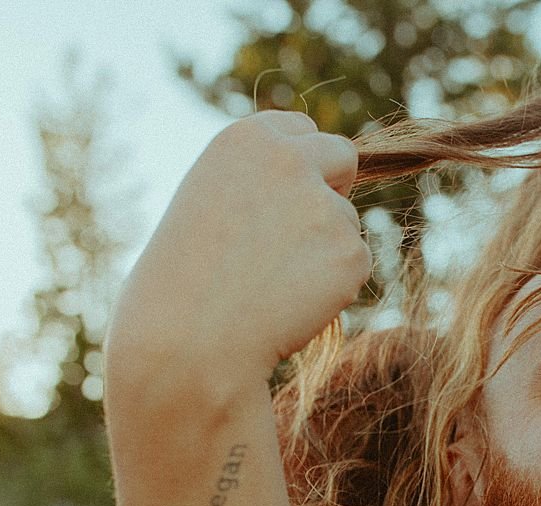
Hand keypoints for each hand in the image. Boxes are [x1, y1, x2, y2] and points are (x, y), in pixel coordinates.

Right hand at [110, 110, 371, 375]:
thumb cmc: (184, 282)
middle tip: (300, 237)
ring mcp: (325, 206)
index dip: (302, 163)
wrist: (189, 341)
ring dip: (325, 249)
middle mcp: (290, 161)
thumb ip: (259, 182)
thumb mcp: (209, 203)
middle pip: (343, 156)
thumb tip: (314, 185)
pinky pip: (356, 265)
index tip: (289, 192)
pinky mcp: (351, 252)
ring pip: (346, 222)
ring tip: (270, 286)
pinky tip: (290, 305)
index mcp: (246, 140)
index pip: (300, 129)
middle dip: (334, 188)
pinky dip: (334, 287)